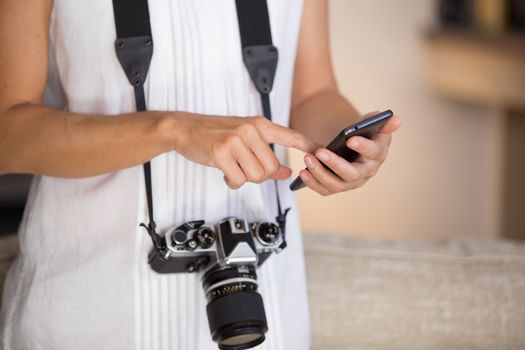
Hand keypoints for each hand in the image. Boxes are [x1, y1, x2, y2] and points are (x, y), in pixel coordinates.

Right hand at [175, 114, 319, 188]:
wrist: (185, 128)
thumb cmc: (215, 134)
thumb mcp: (244, 139)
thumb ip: (265, 154)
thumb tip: (285, 173)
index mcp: (260, 124)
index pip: (291, 135)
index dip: (309, 145)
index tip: (323, 152)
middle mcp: (251, 130)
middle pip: (271, 167)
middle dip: (259, 175)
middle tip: (243, 168)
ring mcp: (237, 140)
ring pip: (256, 175)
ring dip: (244, 178)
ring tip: (232, 167)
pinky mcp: (222, 152)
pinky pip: (238, 180)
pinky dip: (232, 181)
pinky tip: (224, 171)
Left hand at [299, 114, 400, 195]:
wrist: (347, 144)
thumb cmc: (360, 132)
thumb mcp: (369, 123)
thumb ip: (381, 120)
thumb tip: (396, 119)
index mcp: (377, 154)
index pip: (374, 152)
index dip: (363, 146)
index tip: (350, 139)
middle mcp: (366, 172)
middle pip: (352, 174)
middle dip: (335, 164)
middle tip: (320, 152)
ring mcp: (351, 183)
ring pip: (337, 185)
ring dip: (320, 173)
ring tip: (307, 159)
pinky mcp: (337, 187)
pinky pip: (325, 189)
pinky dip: (313, 183)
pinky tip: (303, 172)